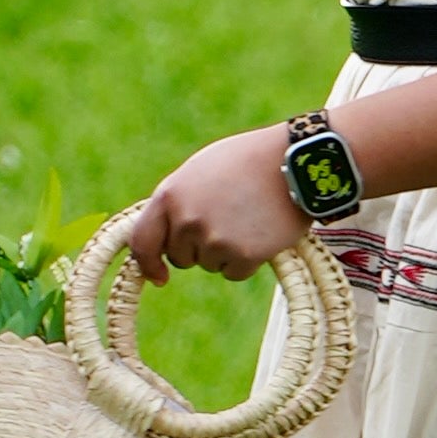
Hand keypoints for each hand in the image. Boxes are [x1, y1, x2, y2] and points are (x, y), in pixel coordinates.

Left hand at [129, 125, 310, 284]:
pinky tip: (261, 234)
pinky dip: (247, 260)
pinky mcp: (243, 256)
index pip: (142, 241)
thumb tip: (167, 236)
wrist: (294, 163)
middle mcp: (187, 221)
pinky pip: (234, 273)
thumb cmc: (247, 161)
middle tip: (226, 222)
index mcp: (171, 195)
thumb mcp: (199, 171)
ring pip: (210, 265)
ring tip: (247, 219)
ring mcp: (215, 240)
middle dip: (198, 248)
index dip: (147, 263)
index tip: (159, 276)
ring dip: (226, 252)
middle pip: (181, 257)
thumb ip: (178, 202)